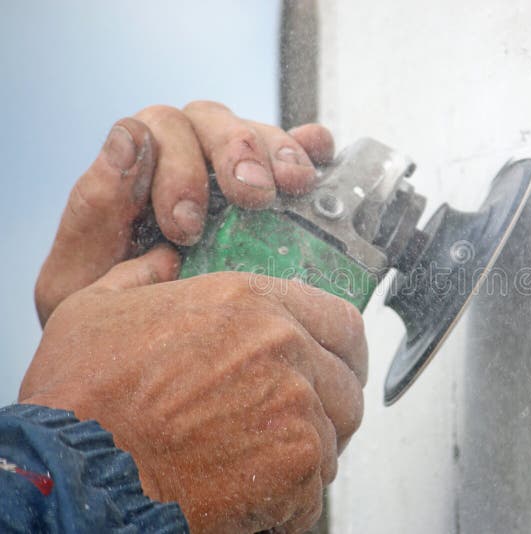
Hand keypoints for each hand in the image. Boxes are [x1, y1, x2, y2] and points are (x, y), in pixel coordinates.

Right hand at [19, 248, 366, 532]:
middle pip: (347, 386)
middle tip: (294, 427)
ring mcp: (294, 406)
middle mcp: (283, 348)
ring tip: (258, 465)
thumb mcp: (97, 309)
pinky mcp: (293, 465)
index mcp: (249, 303)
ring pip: (332, 439)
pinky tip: (251, 498)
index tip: (334, 369)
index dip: (343, 353)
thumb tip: (158, 263)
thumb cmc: (80, 396)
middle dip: (327, 410)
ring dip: (303, 456)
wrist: (72, 468)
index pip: (343, 323)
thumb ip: (140, 279)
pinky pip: (314, 491)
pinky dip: (289, 503)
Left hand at [34, 101, 334, 324]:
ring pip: (255, 131)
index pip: (154, 133)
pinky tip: (320, 160)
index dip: (176, 168)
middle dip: (233, 152)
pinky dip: (312, 147)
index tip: (188, 227)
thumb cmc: (114, 327)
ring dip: (277, 151)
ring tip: (293, 186)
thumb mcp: (81, 282)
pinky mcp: (279, 188)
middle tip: (252, 196)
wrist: (159, 369)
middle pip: (209, 122)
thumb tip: (127, 139)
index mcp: (137, 174)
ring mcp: (235, 173)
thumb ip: (92, 213)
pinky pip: (299, 148)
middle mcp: (188, 161)